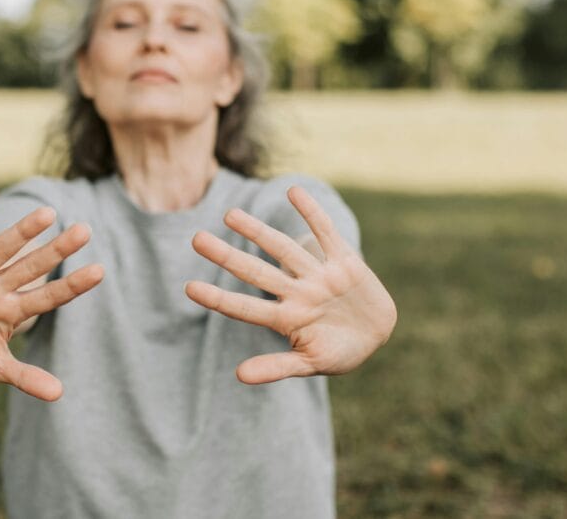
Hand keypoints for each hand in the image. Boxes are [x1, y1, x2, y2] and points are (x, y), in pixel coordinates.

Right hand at [0, 184, 103, 400]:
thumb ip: (23, 377)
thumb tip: (60, 394)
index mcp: (11, 312)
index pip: (47, 297)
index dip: (71, 285)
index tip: (100, 271)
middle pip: (30, 267)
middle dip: (55, 251)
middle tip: (85, 230)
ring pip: (1, 249)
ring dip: (22, 232)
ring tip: (48, 212)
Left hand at [186, 186, 395, 384]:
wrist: (378, 335)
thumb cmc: (338, 352)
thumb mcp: (310, 364)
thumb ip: (277, 367)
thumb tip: (239, 375)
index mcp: (287, 319)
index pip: (246, 308)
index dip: (219, 298)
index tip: (189, 288)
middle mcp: (297, 293)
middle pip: (257, 272)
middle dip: (228, 257)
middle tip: (196, 239)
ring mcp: (319, 276)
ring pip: (283, 249)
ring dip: (258, 232)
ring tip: (230, 215)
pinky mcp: (345, 262)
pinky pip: (326, 233)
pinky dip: (312, 213)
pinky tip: (293, 190)